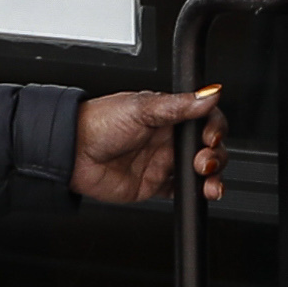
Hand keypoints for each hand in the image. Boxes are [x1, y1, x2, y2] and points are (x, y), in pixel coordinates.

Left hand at [71, 85, 227, 205]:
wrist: (71, 153)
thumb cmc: (98, 122)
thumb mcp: (142, 109)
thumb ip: (179, 105)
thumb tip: (210, 93)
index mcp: (168, 115)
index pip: (205, 119)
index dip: (215, 129)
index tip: (211, 137)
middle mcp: (167, 138)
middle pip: (208, 148)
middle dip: (216, 156)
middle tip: (204, 162)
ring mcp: (162, 162)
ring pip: (200, 171)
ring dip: (212, 178)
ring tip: (208, 183)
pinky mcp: (153, 184)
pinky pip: (181, 191)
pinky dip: (194, 194)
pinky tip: (196, 193)